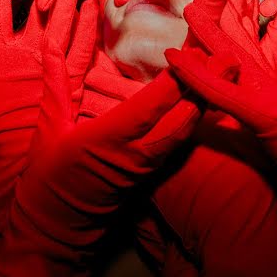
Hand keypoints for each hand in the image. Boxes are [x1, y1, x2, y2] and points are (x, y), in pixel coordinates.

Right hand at [0, 40, 214, 276]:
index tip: (196, 53)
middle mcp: (136, 152)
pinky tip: (208, 102)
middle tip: (229, 58)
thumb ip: (56, 85)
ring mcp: (148, 165)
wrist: (58, 230)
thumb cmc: (48, 180)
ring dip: (207, 102)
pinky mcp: (152, 172)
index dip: (177, 79)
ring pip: (186, 131)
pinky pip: (179, 143)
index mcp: (110, 138)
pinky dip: (195, 119)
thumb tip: (50, 46)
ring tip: (226, 74)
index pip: (152, 104)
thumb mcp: (48, 130)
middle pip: (182, 117)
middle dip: (207, 87)